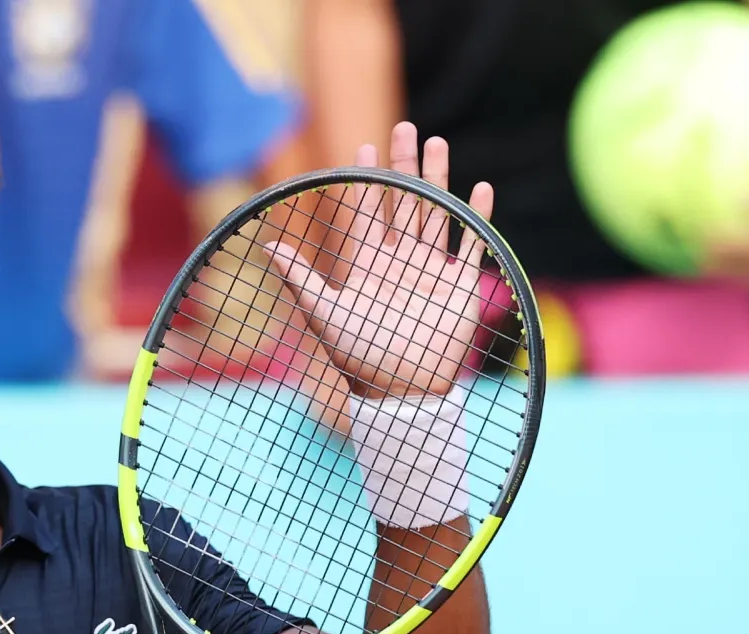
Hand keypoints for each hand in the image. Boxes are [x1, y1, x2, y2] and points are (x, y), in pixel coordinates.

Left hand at [267, 123, 494, 401]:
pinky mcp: (460, 286)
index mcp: (367, 265)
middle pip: (403, 202)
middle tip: (405, 127)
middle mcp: (399, 262)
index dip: (365, 182)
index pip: (365, 213)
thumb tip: (267, 245)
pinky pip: (471, 245)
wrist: (401, 392)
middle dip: (404, 166)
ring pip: (436, 213)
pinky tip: (480, 188)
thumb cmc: (357, 356)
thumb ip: (300, 277)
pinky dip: (476, 217)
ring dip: (438, 179)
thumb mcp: (323, 313)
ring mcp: (431, 271)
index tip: (364, 148)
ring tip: (438, 143)